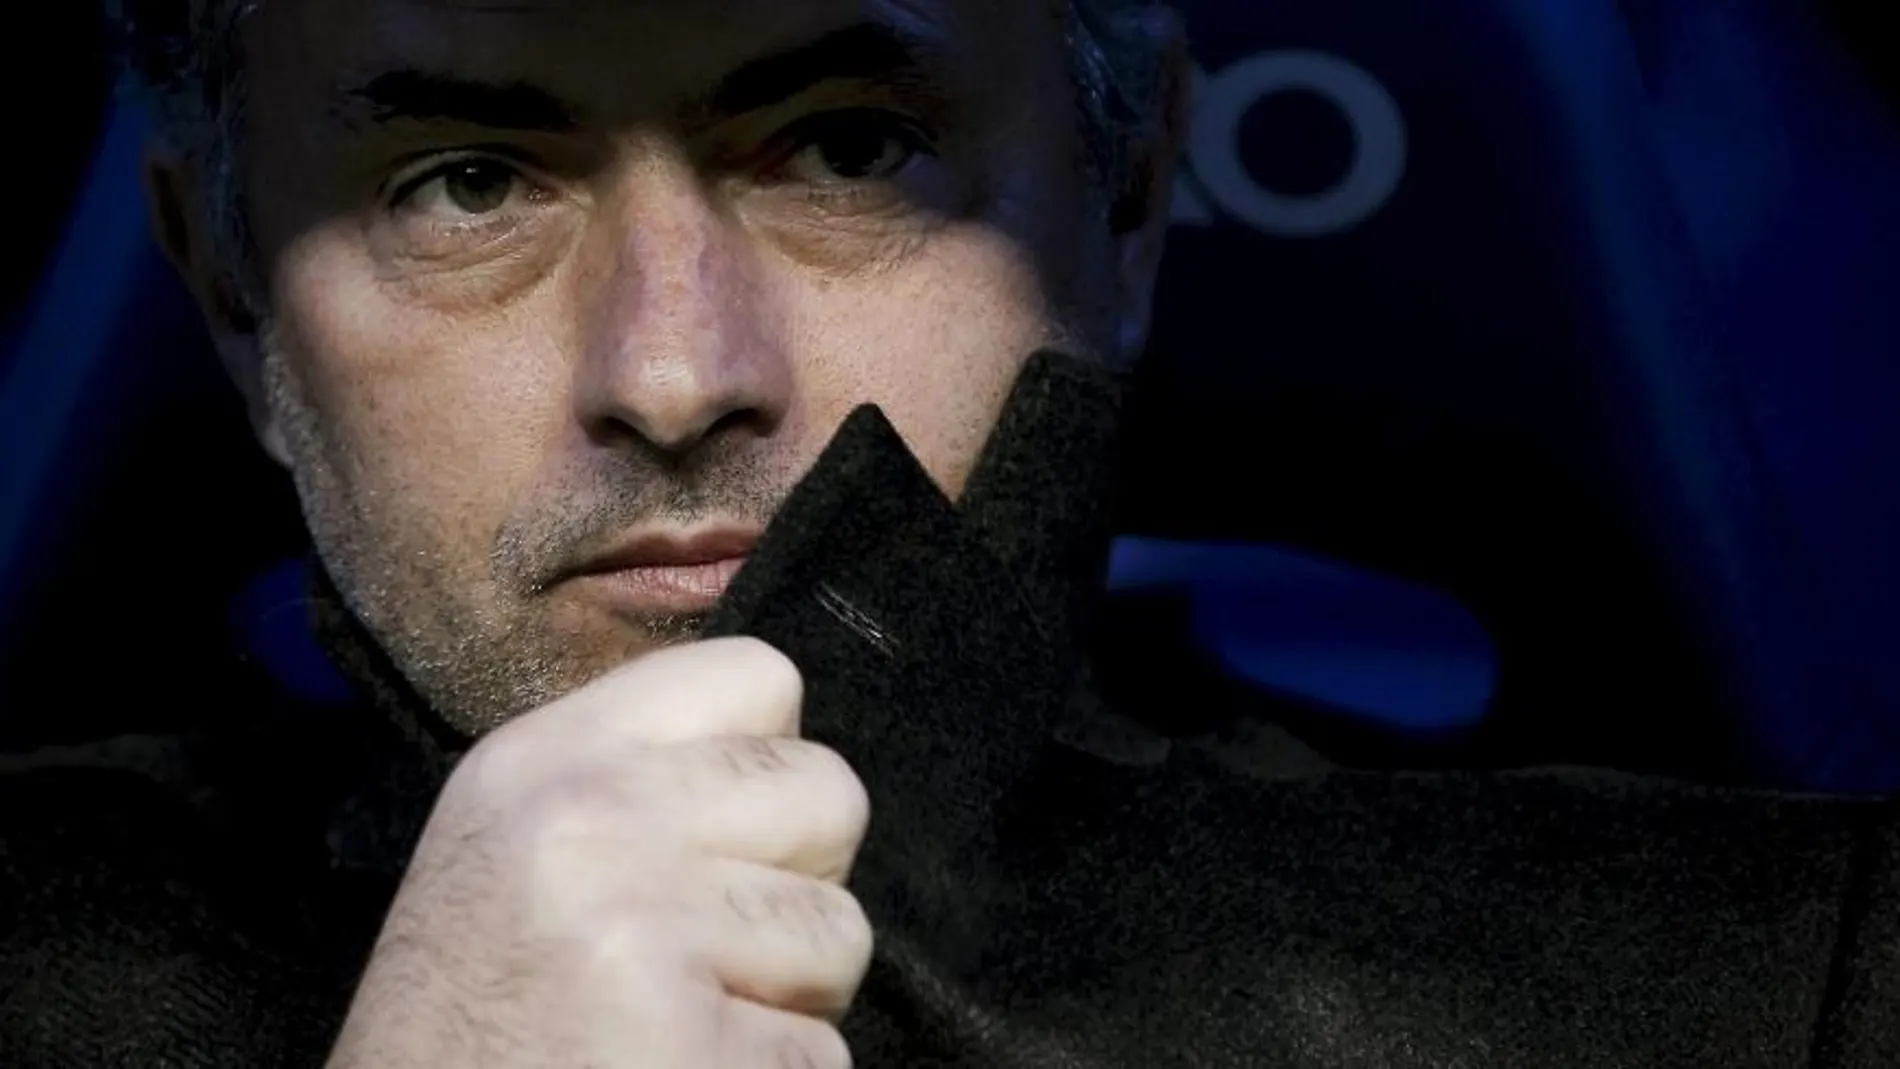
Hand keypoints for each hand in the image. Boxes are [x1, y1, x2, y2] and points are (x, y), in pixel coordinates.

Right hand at [325, 637, 872, 1066]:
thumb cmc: (464, 1020)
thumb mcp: (510, 843)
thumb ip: (637, 781)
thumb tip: (777, 755)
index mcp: (548, 755)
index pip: (758, 675)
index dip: (770, 763)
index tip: (725, 837)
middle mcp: (594, 818)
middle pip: (830, 793)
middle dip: (799, 884)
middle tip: (710, 953)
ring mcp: (643, 928)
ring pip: (841, 932)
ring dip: (788, 999)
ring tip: (681, 1024)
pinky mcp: (691, 1040)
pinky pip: (820, 1050)